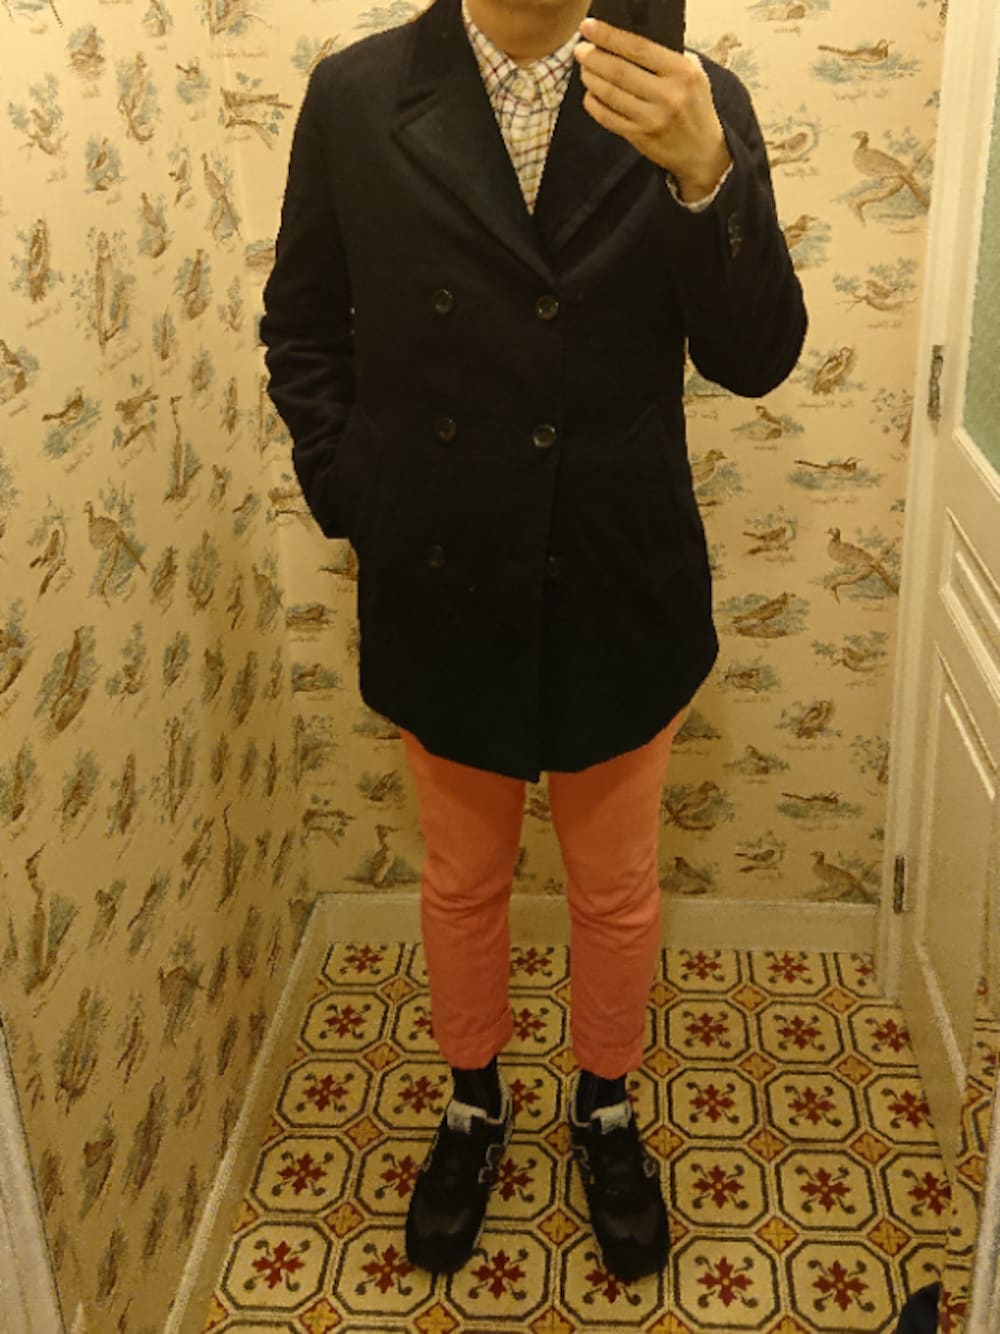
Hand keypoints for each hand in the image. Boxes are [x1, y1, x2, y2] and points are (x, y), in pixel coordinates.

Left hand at [574, 17, 732, 201]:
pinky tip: (590, 94)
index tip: (588, 28)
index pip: (638, 48)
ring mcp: (652, 118)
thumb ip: (666, 58)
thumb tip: (626, 43)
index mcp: (681, 71)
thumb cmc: (695, 108)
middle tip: (580, 50)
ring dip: (591, 79)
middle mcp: (667, 95)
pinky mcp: (640, 137)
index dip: (608, 36)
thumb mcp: (693, 74)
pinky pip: (608, 118)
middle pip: (619, 71)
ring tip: (584, 69)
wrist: (703, 152)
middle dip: (593, 58)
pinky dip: (594, 104)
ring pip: (611, 94)